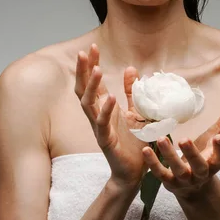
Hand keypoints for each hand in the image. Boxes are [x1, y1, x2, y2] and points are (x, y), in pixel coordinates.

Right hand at [74, 43, 148, 187]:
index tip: (93, 47)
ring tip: (96, 69)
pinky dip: (106, 110)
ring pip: (88, 104)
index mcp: (105, 108)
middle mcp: (98, 116)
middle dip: (83, 71)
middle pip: (84, 90)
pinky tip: (111, 98)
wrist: (134, 172)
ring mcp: (100, 128)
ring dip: (92, 86)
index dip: (92, 65)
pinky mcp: (106, 141)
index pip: (94, 83)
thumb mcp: (136, 112)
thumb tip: (131, 69)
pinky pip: (102, 124)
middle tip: (84, 53)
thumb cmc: (133, 142)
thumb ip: (132, 92)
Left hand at [141, 92, 219, 197]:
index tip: (219, 137)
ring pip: (178, 170)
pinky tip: (146, 149)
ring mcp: (186, 179)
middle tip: (184, 139)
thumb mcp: (218, 136)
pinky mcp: (170, 182)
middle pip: (199, 166)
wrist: (194, 186)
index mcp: (215, 161)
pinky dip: (153, 163)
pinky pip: (161, 174)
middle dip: (192, 154)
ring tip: (162, 139)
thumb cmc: (207, 153)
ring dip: (170, 156)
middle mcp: (202, 172)